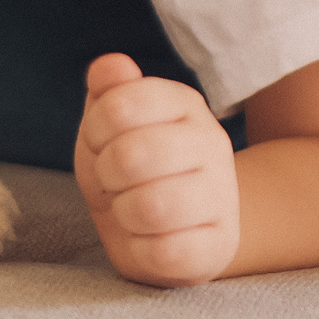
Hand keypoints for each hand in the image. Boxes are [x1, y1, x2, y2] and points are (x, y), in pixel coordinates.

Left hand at [73, 53, 239, 286]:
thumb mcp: (109, 125)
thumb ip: (108, 90)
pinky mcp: (220, 245)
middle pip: (131, 155)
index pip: (120, 105)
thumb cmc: (131, 169)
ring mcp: (222, 195)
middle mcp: (212, 143)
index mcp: (184, 103)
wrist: (169, 227)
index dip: (96, 130)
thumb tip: (110, 66)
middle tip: (116, 181)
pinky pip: (164, 252)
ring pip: (151, 207)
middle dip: (106, 174)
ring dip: (124, 212)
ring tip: (132, 209)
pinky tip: (149, 239)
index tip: (101, 143)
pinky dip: (142, 250)